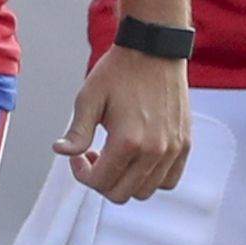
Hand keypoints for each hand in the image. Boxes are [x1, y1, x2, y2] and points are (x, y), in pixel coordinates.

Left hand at [61, 46, 190, 201]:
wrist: (154, 51)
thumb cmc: (121, 71)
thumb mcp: (89, 99)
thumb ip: (77, 132)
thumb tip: (61, 152)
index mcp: (128, 141)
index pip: (100, 182)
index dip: (82, 175)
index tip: (79, 158)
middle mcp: (154, 150)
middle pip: (122, 193)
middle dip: (102, 182)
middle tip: (95, 160)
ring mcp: (172, 149)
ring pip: (145, 191)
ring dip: (126, 182)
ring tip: (117, 159)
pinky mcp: (184, 144)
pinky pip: (169, 180)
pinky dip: (152, 179)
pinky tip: (139, 160)